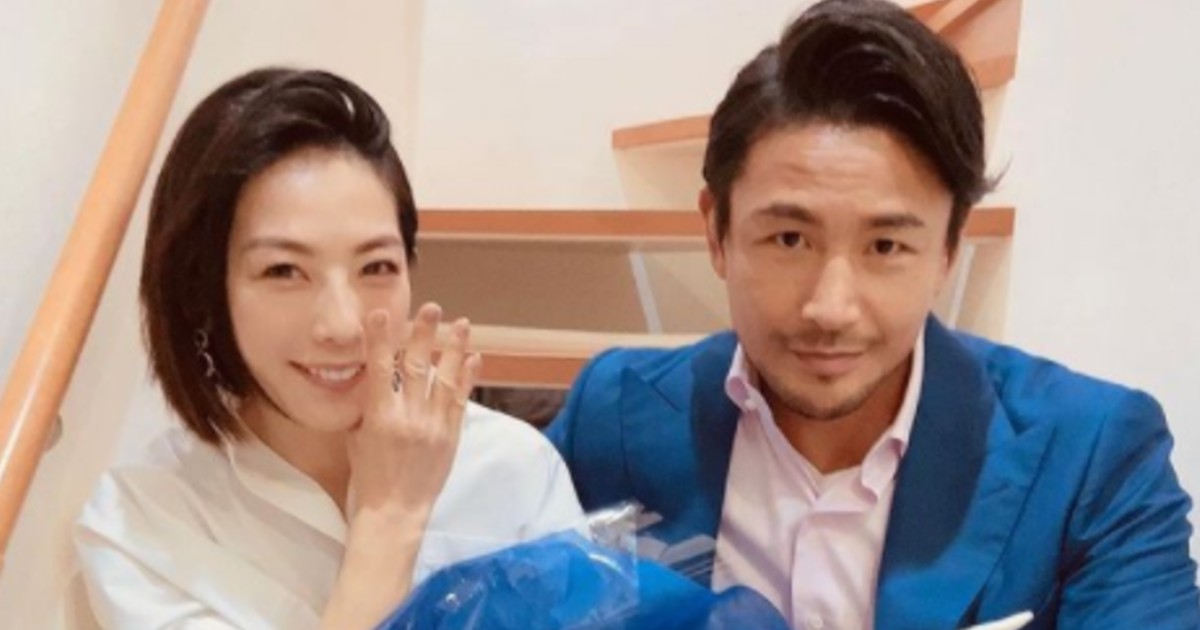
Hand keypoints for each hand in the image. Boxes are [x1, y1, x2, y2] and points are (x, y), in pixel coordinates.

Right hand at [346, 303, 480, 525]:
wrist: (394, 514)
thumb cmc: (368, 477)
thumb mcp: (356, 438)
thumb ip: (366, 407)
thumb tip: (372, 378)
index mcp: (379, 418)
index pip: (379, 370)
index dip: (381, 339)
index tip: (381, 313)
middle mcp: (408, 419)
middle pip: (416, 367)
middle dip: (423, 334)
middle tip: (431, 308)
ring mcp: (433, 427)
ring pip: (445, 379)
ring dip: (453, 348)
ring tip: (460, 323)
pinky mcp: (451, 437)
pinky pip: (461, 401)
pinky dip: (467, 377)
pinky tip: (472, 357)